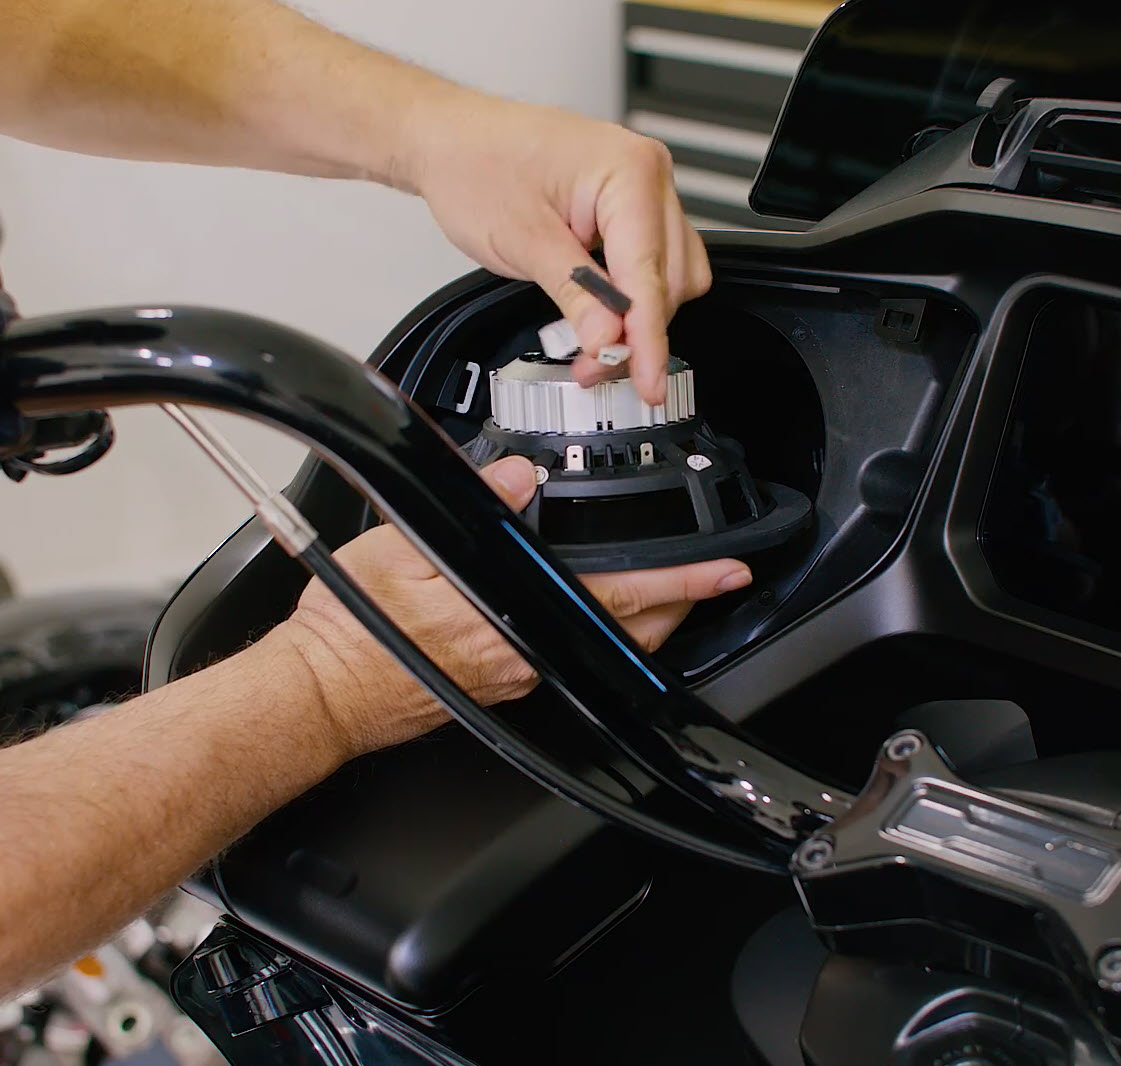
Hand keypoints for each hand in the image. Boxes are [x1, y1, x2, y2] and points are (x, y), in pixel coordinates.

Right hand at [281, 456, 749, 758]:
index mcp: (510, 618)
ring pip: (606, 649)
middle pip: (631, 634)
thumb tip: (517, 480)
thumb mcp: (398, 546)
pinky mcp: (502, 683)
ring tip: (672, 592)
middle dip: (681, 605)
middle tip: (712, 577)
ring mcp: (517, 674)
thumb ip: (469, 508)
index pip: (620, 597)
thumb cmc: (352, 627)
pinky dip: (604, 632)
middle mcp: (524, 655)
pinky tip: (597, 610)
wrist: (320, 690)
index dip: (681, 583)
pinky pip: (572, 656)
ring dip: (648, 621)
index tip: (725, 571)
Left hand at [403, 86, 711, 404]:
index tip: (647, 380)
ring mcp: (644, 190)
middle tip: (596, 366)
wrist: (451, 141)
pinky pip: (655, 263)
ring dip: (639, 319)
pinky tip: (603, 316)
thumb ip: (574, 294)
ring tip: (595, 346)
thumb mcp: (523, 242)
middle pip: (672, 280)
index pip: (649, 274)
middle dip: (637, 332)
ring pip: (672, 276)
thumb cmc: (476, 166)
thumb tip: (608, 340)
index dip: (647, 337)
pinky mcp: (633, 208)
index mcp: (628, 171)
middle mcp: (648, 175)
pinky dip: (633, 298)